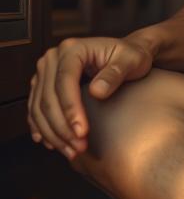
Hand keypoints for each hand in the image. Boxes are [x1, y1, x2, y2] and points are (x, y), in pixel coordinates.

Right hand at [27, 36, 154, 160]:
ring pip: (39, 107)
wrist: (128, 54)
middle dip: (62, 127)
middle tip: (78, 147)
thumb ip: (116, 73)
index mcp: (72, 49)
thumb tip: (97, 91)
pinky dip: (42, 128)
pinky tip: (51, 143)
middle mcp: (53, 58)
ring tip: (71, 150)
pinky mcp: (43, 85)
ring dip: (52, 133)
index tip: (82, 131)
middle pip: (48, 97)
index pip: (64, 82)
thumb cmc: (132, 56)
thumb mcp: (132, 61)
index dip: (71, 109)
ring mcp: (46, 72)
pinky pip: (36, 109)